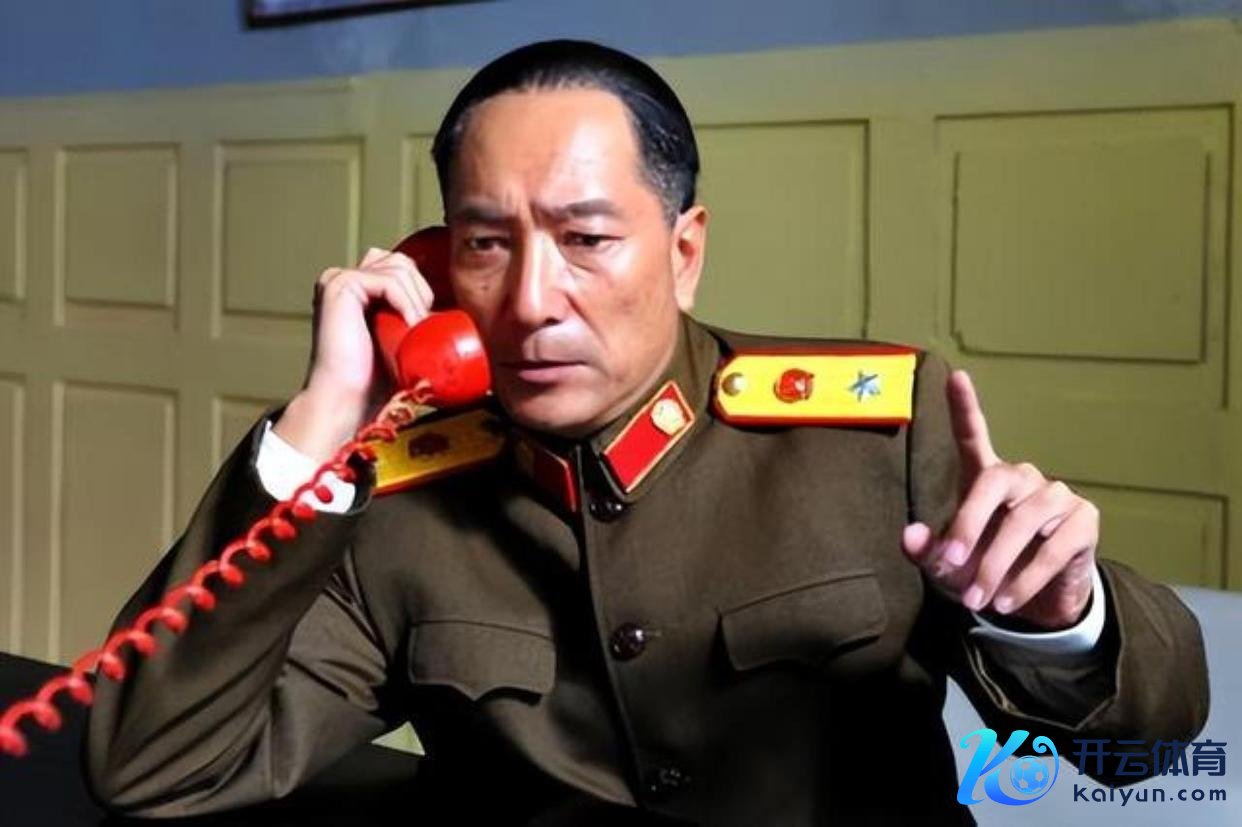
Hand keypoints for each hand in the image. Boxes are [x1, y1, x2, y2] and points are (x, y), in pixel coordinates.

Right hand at [273, 247, 433, 459]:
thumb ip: (413, 321)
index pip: (400, 267)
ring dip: (416, 298)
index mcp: (355, 290)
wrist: (347, 400)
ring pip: (398, 267)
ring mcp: (339, 280)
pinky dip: (406, 301)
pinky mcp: (340, 286)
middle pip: (400, 261)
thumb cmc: (371, 381)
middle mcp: (344, 279)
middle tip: (420, 324)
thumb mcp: (402, 341)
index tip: (427, 320)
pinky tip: (408, 323)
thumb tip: (453, 318)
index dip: (421, 289)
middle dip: (421, 289)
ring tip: (414, 329)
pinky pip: (388, 280)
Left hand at [901, 370, 1097, 629]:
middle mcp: (1021, 478)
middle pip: (993, 483)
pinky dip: (1025, 579)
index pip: (973, 436)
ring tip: (976, 600)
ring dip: (996, 565)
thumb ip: (927, 551)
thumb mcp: (950, 567)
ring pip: (1023, 521)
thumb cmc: (987, 571)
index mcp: (985, 479)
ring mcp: (1056, 495)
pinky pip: (1053, 548)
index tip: (955, 377)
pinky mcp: (1083, 520)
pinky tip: (1007, 601)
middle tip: (950, 566)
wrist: (1039, 603)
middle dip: (968, 526)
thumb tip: (909, 536)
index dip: (964, 407)